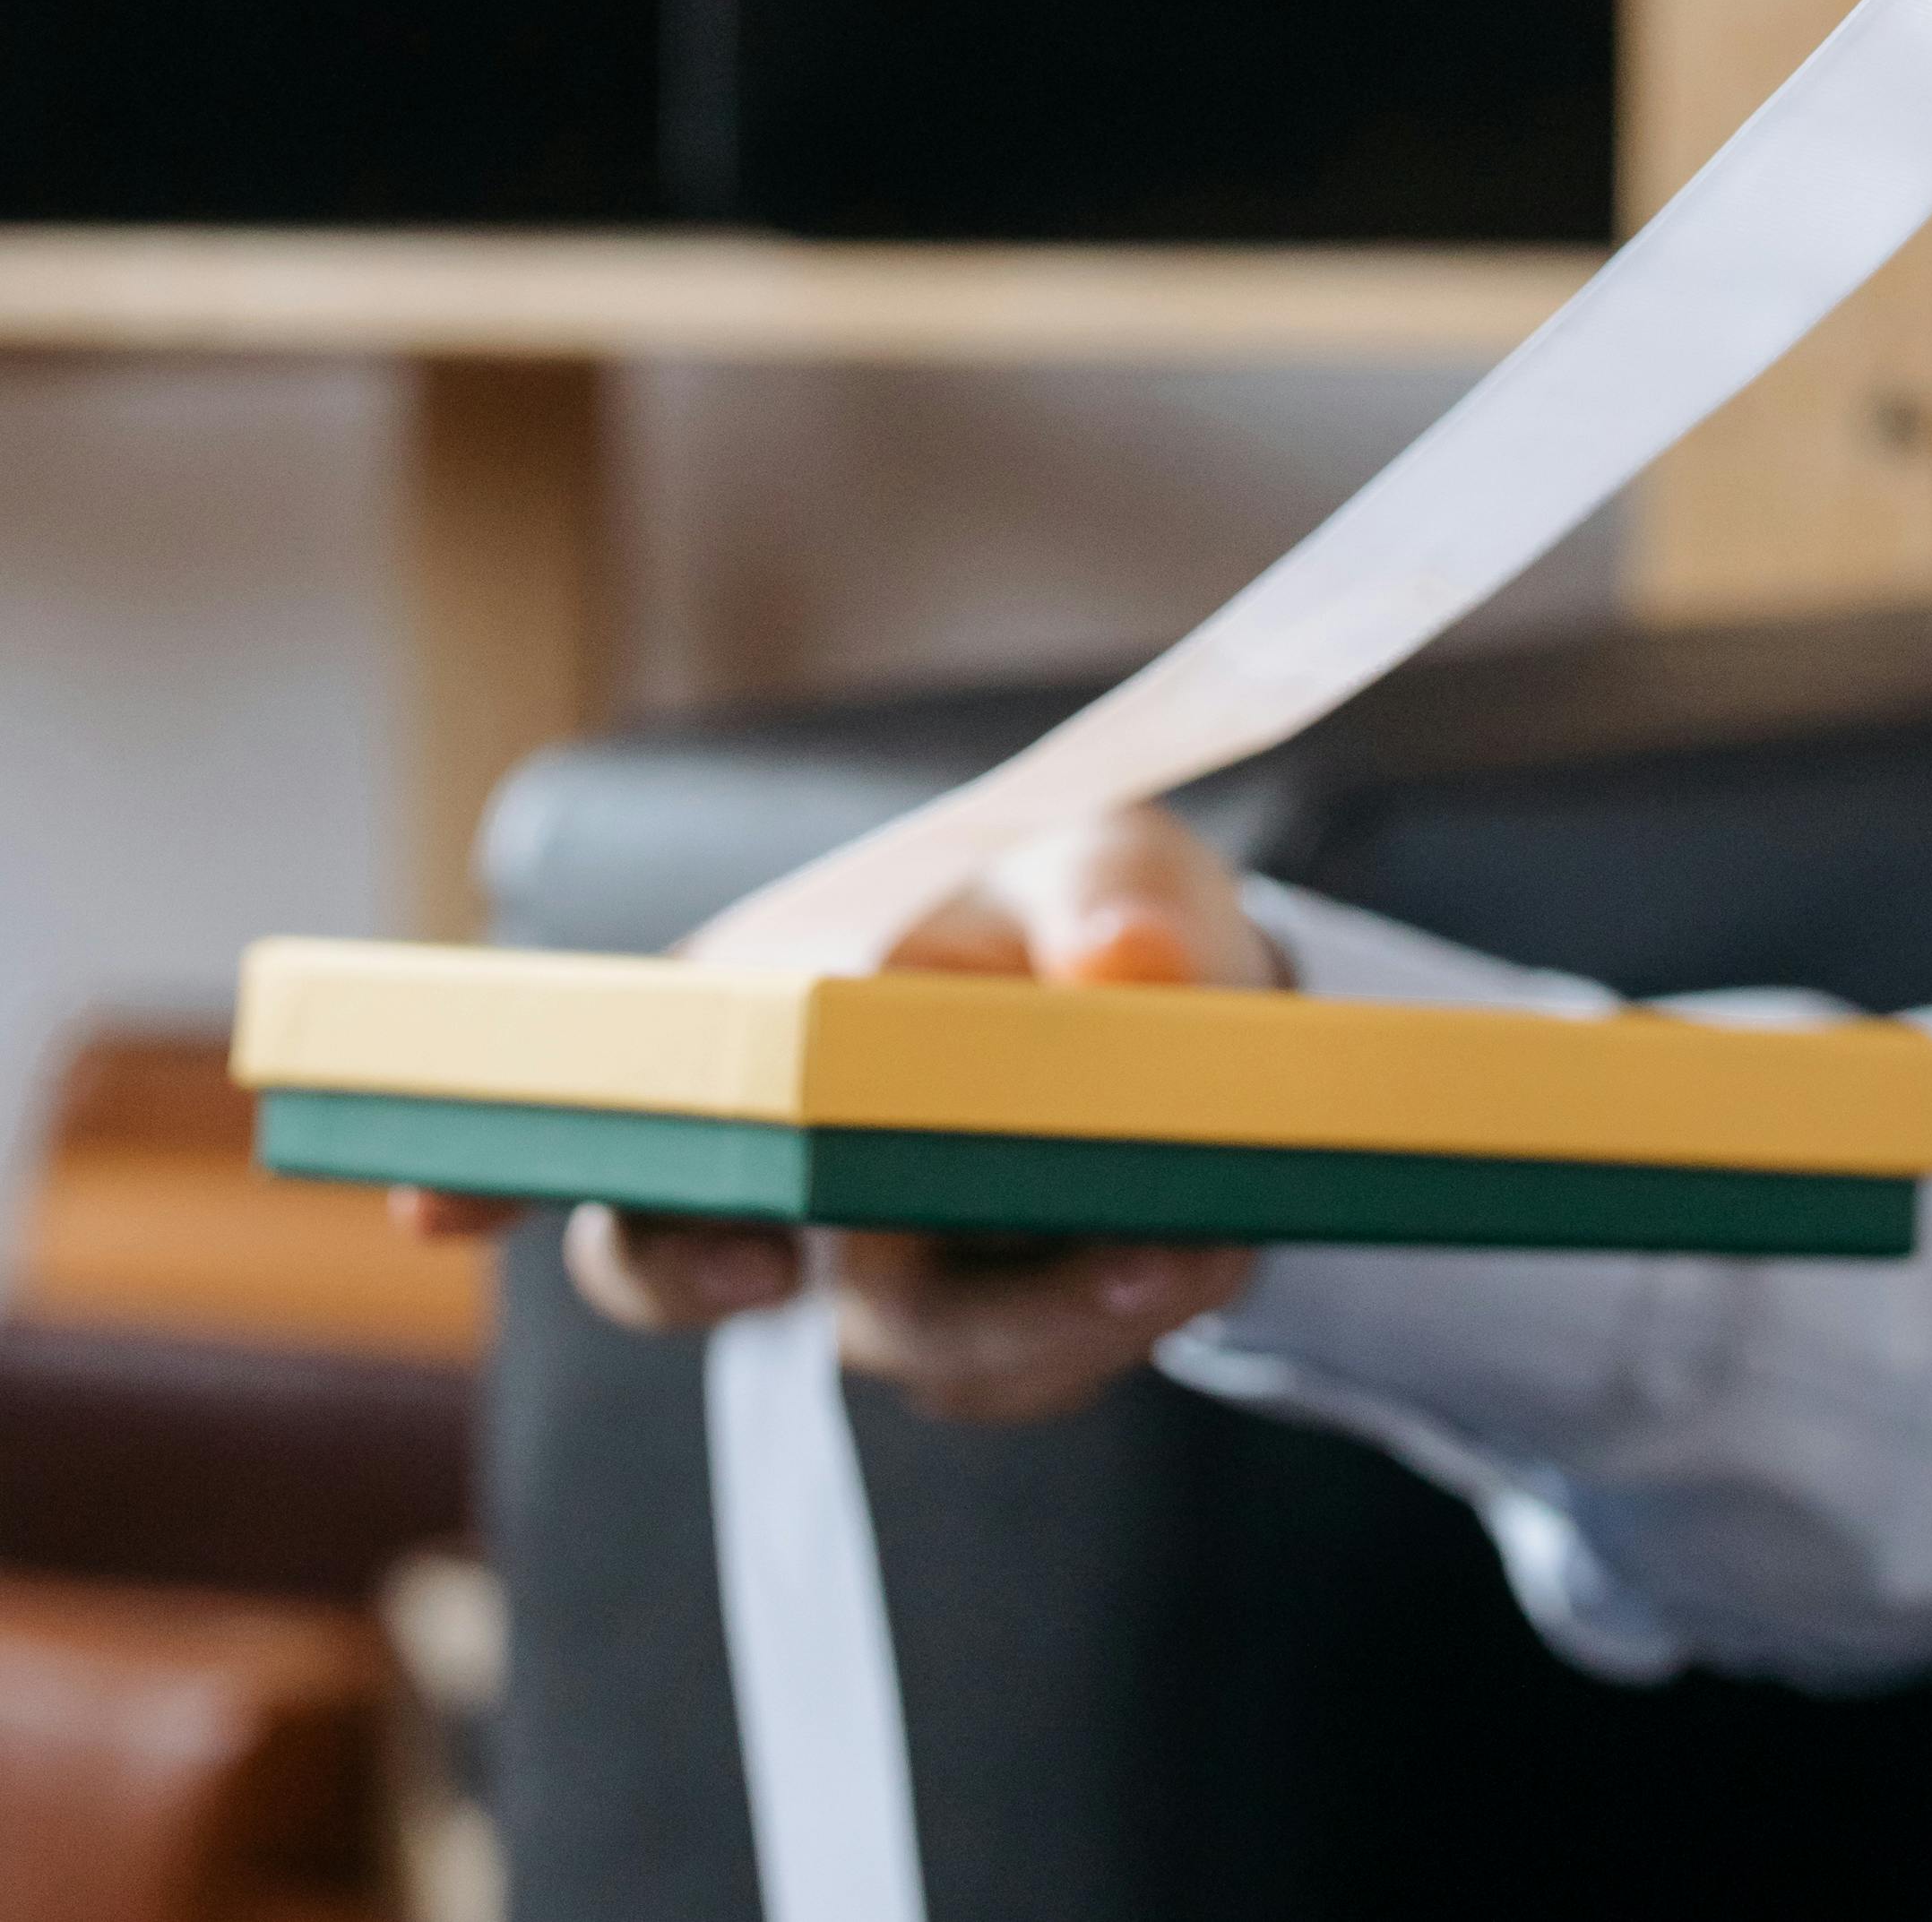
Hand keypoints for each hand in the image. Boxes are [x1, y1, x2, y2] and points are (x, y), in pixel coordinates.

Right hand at [557, 802, 1280, 1415]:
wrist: (1202, 1016)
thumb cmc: (1095, 912)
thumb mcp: (1113, 862)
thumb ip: (1114, 897)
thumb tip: (1119, 958)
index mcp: (755, 1012)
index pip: (594, 1086)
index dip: (493, 1150)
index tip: (426, 1196)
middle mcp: (780, 1158)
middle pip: (678, 1258)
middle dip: (718, 1274)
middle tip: (777, 1263)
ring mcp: (875, 1262)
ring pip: (890, 1336)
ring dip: (1028, 1305)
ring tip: (1177, 1241)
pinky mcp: (985, 1331)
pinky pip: (1011, 1370)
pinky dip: (1103, 1323)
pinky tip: (1198, 1255)